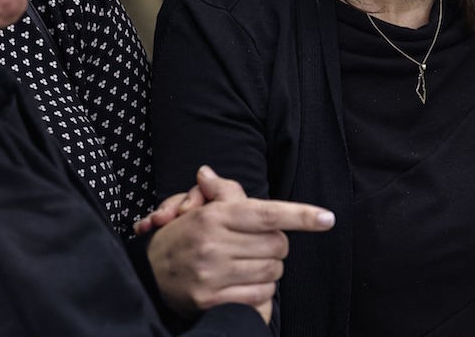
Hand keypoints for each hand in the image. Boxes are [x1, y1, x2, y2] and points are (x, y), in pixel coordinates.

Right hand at [146, 166, 335, 321]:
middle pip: (277, 245)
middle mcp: (214, 245)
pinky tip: (248, 285)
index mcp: (215, 217)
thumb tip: (207, 173)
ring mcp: (212, 275)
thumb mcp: (200, 209)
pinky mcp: (211, 301)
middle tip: (259, 244)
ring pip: (272, 273)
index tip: (328, 218)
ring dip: (270, 270)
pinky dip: (261, 294)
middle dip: (276, 245)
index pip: (267, 214)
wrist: (147, 274)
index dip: (301, 216)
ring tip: (250, 264)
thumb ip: (222, 193)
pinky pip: (259, 299)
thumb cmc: (182, 237)